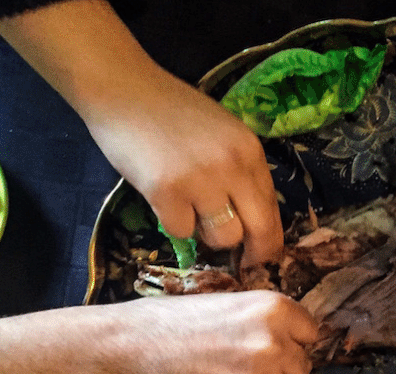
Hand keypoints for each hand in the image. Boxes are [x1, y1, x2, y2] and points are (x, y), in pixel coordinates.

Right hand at [86, 68, 283, 270]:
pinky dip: (173, 223)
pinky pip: (182, 232)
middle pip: (261, 231)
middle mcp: (233, 165)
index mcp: (250, 150)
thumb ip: (240, 172)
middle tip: (241, 264)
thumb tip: (252, 223)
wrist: (121, 87)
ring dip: (207, 235)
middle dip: (254, 255)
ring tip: (190, 212)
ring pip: (224, 238)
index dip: (269, 239)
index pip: (274, 209)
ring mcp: (201, 178)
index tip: (259, 253)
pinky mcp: (167, 190)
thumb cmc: (170, 113)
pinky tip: (163, 199)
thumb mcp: (222, 136)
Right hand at [119, 291, 317, 373]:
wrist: (127, 353)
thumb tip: (290, 341)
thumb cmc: (167, 324)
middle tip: (247, 366)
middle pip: (305, 367)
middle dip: (283, 370)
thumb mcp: (225, 305)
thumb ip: (262, 322)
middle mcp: (276, 344)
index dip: (293, 341)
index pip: (311, 333)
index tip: (275, 344)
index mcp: (273, 309)